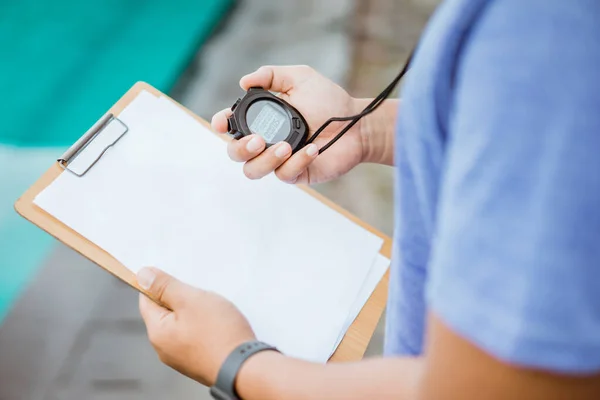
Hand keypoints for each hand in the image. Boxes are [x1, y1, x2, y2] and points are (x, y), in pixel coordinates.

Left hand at [137, 267, 254, 385]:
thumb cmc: (220, 334)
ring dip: (195, 312)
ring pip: (183, 324)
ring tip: (213, 308)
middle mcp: (165, 349)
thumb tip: (143, 276)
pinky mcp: (199, 361)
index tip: (174, 274)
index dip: (158, 284)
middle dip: (181, 298)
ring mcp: (182, 357)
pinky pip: (195, 336)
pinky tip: (219, 323)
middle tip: (200, 291)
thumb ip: (165, 287)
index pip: (146, 300)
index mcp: (158, 333)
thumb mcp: (191, 300)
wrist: (245, 367)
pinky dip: (204, 326)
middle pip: (166, 313)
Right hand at [211, 65, 368, 184]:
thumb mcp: (300, 78)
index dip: (221, 124)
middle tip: (258, 139)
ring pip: (253, 171)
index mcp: (262, 118)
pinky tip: (312, 149)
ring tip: (285, 146)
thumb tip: (244, 81)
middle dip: (240, 148)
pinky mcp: (296, 174)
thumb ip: (271, 75)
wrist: (357, 124)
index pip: (232, 125)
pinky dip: (297, 162)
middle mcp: (266, 141)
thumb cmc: (329, 101)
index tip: (222, 122)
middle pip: (235, 153)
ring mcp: (279, 160)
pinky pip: (285, 175)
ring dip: (265, 159)